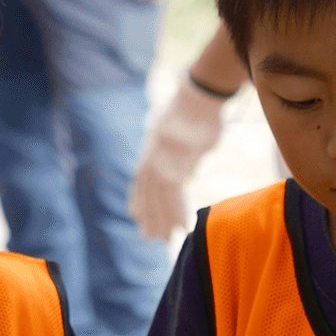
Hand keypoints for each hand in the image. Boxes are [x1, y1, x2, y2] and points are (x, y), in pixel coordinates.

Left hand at [129, 75, 228, 239]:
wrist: (199, 97)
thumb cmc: (198, 112)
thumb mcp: (184, 133)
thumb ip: (182, 154)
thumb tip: (184, 169)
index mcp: (152, 148)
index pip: (141, 178)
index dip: (138, 198)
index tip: (136, 215)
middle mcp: (153, 154)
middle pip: (148, 191)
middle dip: (149, 215)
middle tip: (149, 237)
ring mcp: (163, 159)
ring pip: (159, 196)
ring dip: (162, 218)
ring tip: (163, 238)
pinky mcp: (176, 162)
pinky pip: (174, 193)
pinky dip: (177, 210)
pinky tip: (181, 225)